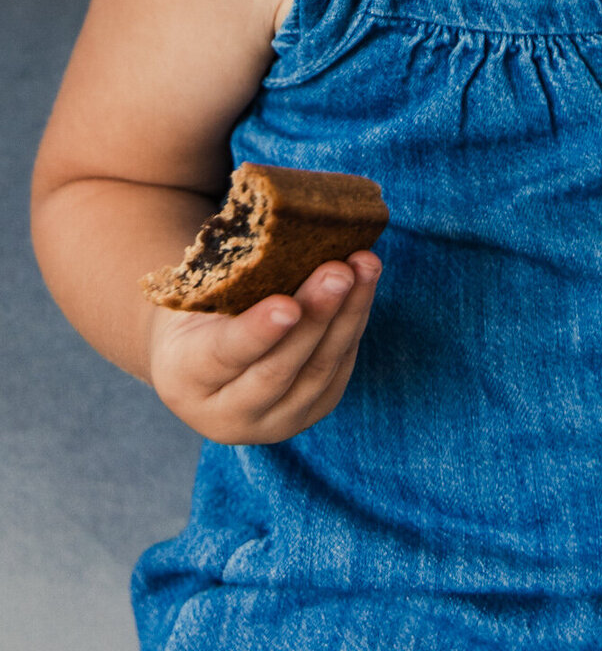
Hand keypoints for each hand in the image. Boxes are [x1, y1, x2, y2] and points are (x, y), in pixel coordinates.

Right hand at [146, 251, 381, 441]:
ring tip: (364, 267)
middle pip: (279, 368)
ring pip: (319, 371)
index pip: (225, 356)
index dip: (258, 332)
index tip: (288, 304)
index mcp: (185, 378)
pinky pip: (339, 369)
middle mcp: (227, 414)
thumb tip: (278, 229)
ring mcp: (273, 422)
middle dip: (316, 317)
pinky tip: (365, 285)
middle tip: (339, 272)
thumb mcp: (194, 296)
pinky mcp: (311, 412)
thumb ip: (226, 278)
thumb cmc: (199, 311)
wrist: (203, 359)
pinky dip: (354, 324)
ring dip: (348, 316)